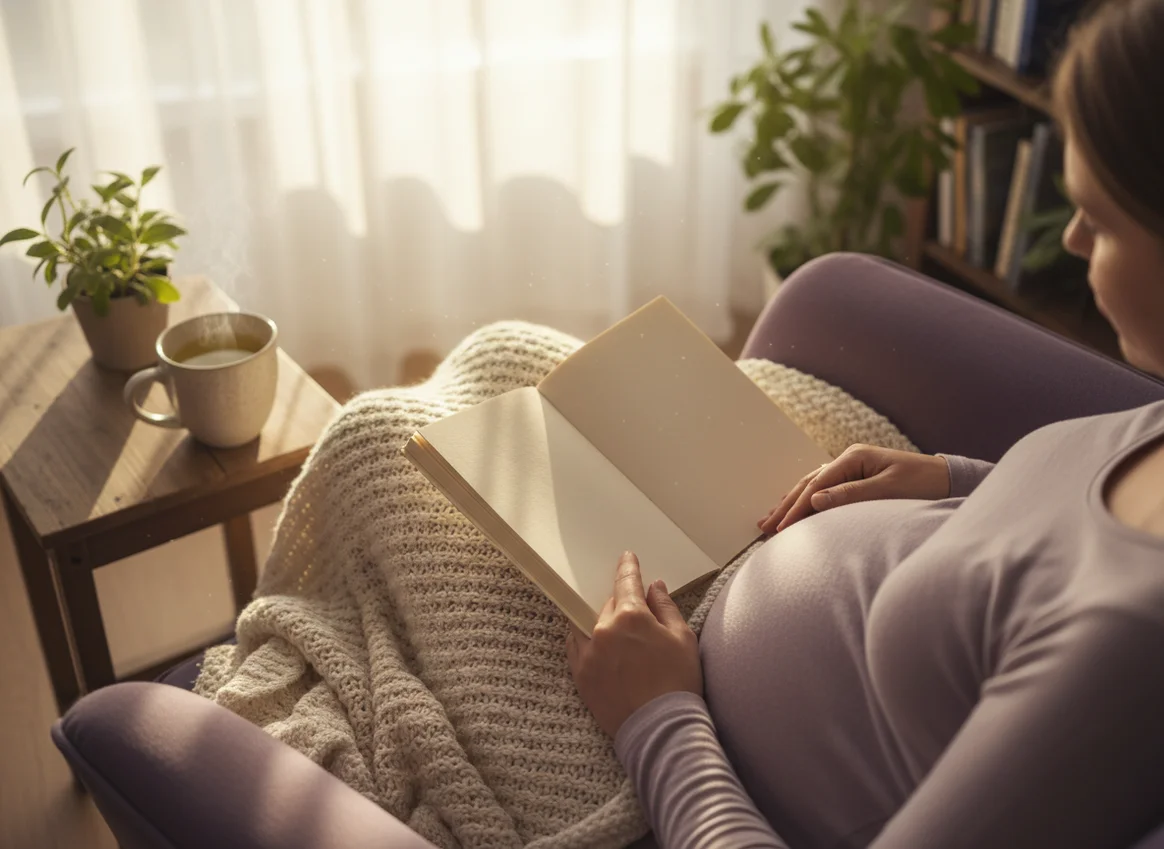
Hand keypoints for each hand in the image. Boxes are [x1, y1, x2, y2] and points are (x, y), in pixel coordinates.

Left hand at [566, 551, 701, 737]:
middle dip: (620, 603)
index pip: (627, 582)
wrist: (660, 729)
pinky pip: (576, 646)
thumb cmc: (678, 683)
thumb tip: (655, 586)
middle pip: (608, 604)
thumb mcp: (682, 638)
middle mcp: (603, 630)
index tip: (627, 557)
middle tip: (634, 612)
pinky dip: (584, 640)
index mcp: (631, 616)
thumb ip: (666, 608)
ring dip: (599, 621)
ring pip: (587, 623)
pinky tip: (596, 644)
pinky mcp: (580, 675)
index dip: (628, 568)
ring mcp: (588, 653)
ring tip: (613, 629)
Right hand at [758, 444, 950, 533]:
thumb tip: (813, 501)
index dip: (796, 508)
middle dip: (785, 506)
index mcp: (854, 457)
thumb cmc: (923, 484)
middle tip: (764, 526)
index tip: (781, 529)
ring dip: (790, 503)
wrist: (949, 479)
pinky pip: (824, 489)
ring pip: (812, 486)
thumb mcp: (887, 491)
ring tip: (770, 518)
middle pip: (808, 484)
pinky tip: (795, 507)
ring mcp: (852, 467)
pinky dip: (806, 501)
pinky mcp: (857, 478)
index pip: (816, 486)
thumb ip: (849, 495)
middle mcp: (849, 459)